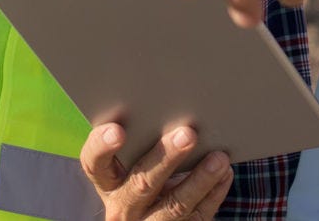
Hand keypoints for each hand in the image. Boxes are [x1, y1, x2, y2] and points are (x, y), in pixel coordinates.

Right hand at [80, 121, 231, 219]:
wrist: (150, 217)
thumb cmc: (142, 172)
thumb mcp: (131, 165)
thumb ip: (140, 143)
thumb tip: (169, 108)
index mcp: (107, 181)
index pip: (95, 164)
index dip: (103, 147)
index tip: (118, 129)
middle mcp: (123, 206)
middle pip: (142, 183)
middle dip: (166, 158)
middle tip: (188, 134)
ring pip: (175, 205)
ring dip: (200, 179)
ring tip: (219, 159)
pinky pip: (197, 217)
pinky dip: (213, 194)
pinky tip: (224, 174)